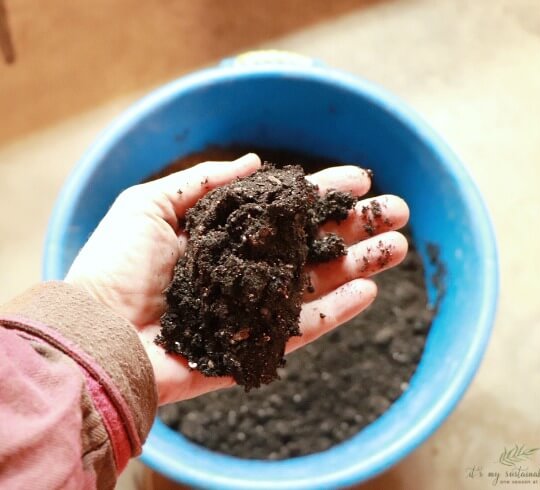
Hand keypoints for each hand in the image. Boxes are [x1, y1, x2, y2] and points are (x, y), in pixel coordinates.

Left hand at [66, 154, 408, 403]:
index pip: (286, 210)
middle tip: (398, 210)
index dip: (323, 194)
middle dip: (357, 226)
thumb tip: (254, 160)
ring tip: (399, 245)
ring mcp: (254, 310)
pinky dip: (337, 312)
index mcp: (226, 236)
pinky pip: (303, 329)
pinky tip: (369, 289)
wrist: (95, 333)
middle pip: (313, 245)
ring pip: (319, 284)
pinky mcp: (254, 349)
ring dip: (360, 264)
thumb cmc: (114, 266)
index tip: (360, 178)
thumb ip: (203, 181)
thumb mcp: (148, 205)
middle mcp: (246, 270)